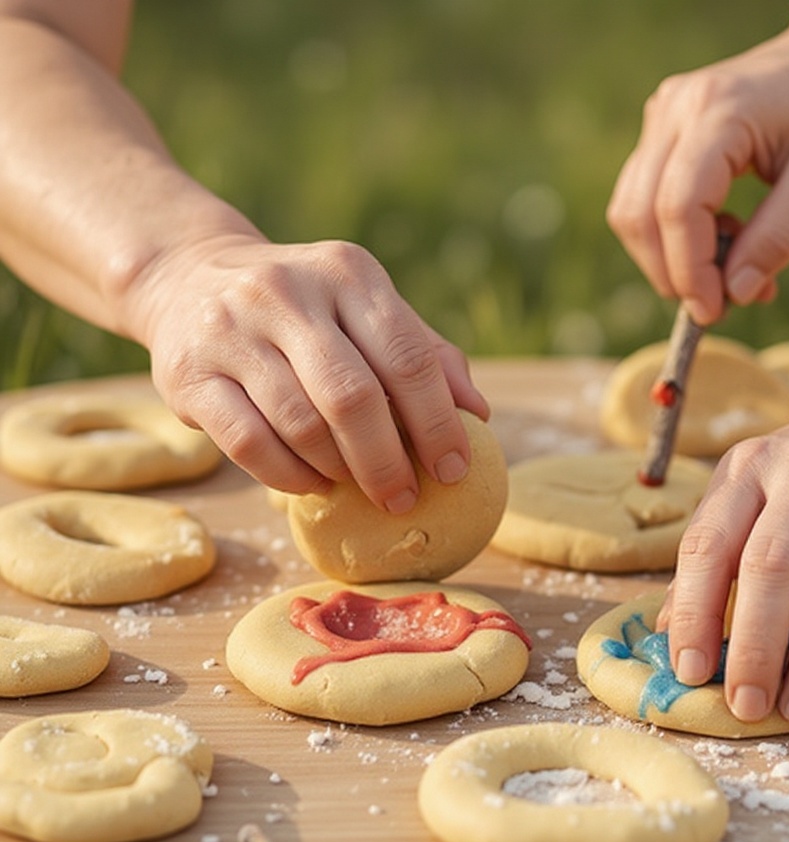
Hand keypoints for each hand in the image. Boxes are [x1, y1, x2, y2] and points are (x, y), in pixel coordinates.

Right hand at [129, 235, 488, 508]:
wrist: (187, 278)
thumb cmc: (304, 310)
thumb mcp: (365, 309)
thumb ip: (423, 353)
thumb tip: (478, 412)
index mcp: (346, 273)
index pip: (406, 357)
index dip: (437, 422)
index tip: (454, 470)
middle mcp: (286, 292)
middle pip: (353, 396)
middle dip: (388, 461)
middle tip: (405, 499)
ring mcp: (230, 330)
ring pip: (300, 423)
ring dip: (340, 470)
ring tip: (359, 488)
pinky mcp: (187, 374)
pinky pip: (249, 443)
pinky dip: (290, 476)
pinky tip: (313, 484)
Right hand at [607, 25, 788, 323]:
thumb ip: (781, 236)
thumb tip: (735, 293)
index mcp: (719, 111)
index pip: (678, 207)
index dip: (689, 270)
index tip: (715, 311)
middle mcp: (676, 109)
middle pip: (640, 213)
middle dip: (671, 273)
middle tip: (719, 304)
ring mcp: (662, 116)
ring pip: (631, 210)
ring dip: (667, 259)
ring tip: (729, 269)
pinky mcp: (662, 131)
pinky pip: (642, 198)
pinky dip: (671, 237)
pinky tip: (722, 238)